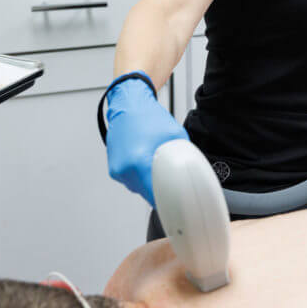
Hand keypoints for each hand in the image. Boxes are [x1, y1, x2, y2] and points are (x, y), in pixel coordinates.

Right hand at [105, 74, 189, 206]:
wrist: (128, 104)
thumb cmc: (148, 116)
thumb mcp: (175, 135)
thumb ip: (183, 157)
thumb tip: (192, 172)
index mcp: (138, 163)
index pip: (155, 196)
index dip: (168, 200)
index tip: (176, 204)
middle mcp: (124, 170)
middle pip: (147, 193)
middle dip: (159, 187)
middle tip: (169, 175)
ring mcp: (117, 171)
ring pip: (138, 188)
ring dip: (148, 181)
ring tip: (154, 160)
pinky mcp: (114, 169)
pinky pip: (131, 179)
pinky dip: (139, 174)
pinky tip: (144, 158)